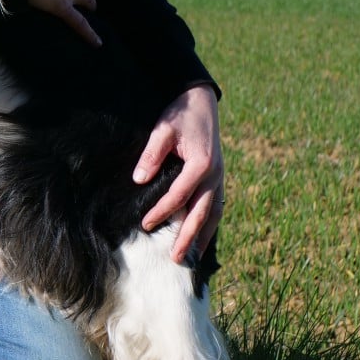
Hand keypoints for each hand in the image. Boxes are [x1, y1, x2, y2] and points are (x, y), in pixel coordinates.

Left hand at [136, 85, 224, 262]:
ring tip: (191, 258)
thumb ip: (152, 154)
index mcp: (201, 164)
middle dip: (188, 237)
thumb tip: (139, 180)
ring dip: (202, 236)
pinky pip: (216, 206)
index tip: (146, 225)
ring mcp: (220, 178)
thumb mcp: (163, 129)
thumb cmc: (180, 114)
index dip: (161, 212)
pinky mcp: (219, 177)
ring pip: (213, 214)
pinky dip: (209, 224)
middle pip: (201, 213)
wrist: (203, 101)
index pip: (179, 196)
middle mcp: (215, 175)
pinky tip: (201, 236)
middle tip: (176, 258)